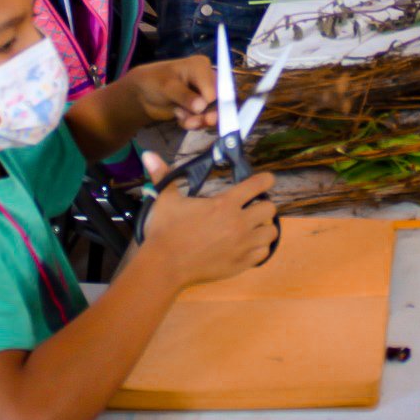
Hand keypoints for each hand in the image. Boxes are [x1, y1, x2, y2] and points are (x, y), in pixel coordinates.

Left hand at [128, 57, 216, 132]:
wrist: (144, 94)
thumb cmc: (154, 81)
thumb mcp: (167, 86)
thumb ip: (184, 95)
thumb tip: (201, 106)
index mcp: (202, 66)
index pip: (216, 85)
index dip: (213, 101)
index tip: (204, 112)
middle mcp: (207, 80)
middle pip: (219, 101)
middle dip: (207, 114)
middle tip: (195, 122)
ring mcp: (205, 96)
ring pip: (212, 113)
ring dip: (197, 120)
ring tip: (181, 119)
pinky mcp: (200, 109)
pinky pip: (203, 120)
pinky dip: (192, 123)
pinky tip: (180, 118)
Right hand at [137, 153, 278, 287]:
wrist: (165, 266)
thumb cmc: (165, 231)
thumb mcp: (165, 200)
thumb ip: (163, 175)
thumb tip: (148, 153)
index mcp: (224, 204)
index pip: (256, 185)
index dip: (266, 180)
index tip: (267, 179)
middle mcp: (239, 223)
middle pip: (269, 209)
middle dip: (263, 205)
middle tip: (252, 207)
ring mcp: (242, 245)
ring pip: (271, 232)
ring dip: (263, 227)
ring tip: (252, 227)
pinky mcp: (241, 263)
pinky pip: (263, 253)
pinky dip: (259, 247)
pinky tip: (248, 245)